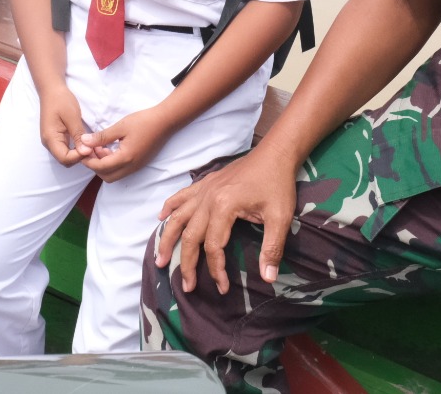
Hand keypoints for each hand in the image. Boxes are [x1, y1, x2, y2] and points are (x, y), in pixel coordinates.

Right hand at [38, 85, 92, 166]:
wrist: (52, 89)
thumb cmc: (61, 100)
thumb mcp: (72, 117)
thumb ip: (78, 135)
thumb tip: (85, 152)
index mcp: (50, 138)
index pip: (64, 158)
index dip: (79, 157)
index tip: (91, 148)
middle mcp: (49, 143)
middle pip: (65, 160)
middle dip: (80, 157)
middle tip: (94, 148)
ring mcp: (52, 141)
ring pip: (66, 156)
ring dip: (79, 154)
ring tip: (93, 146)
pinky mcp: (57, 137)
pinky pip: (67, 149)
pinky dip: (77, 149)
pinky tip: (87, 143)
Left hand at [79, 106, 172, 181]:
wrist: (166, 121)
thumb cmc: (144, 121)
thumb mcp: (120, 127)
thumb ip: (102, 137)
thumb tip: (84, 142)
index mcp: (126, 158)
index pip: (101, 167)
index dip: (89, 161)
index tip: (82, 151)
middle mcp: (132, 166)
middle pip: (107, 176)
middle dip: (95, 166)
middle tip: (90, 150)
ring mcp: (137, 166)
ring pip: (115, 175)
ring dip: (104, 165)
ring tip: (100, 147)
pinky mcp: (140, 163)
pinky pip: (122, 170)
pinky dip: (113, 163)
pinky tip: (111, 149)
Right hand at [153, 149, 296, 294]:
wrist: (275, 153)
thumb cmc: (278, 184)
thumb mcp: (280, 217)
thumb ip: (272, 248)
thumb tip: (268, 278)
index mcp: (224, 207)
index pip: (213, 247)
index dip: (216, 270)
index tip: (222, 288)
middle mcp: (208, 199)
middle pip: (190, 236)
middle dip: (186, 264)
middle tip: (187, 287)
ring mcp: (204, 189)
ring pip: (178, 217)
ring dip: (167, 239)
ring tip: (159, 259)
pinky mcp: (205, 182)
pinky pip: (181, 196)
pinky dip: (169, 208)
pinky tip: (161, 218)